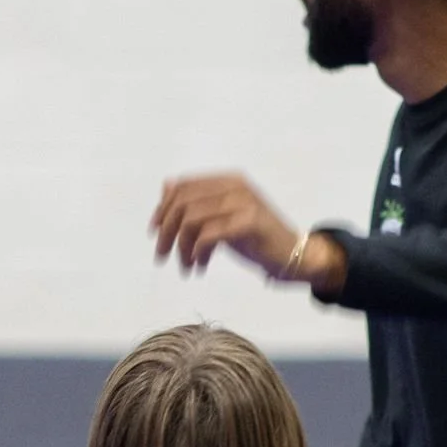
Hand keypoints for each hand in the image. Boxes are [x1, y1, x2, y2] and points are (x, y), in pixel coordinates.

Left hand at [151, 174, 299, 275]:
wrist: (292, 255)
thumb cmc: (255, 238)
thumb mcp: (222, 217)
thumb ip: (198, 202)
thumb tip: (166, 188)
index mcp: (227, 180)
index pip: (182, 187)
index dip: (162, 209)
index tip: (154, 233)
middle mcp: (235, 186)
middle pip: (183, 203)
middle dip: (166, 232)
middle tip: (162, 256)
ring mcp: (244, 202)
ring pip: (192, 220)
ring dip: (182, 247)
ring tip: (186, 266)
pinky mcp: (250, 222)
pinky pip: (209, 235)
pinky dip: (198, 252)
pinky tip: (200, 266)